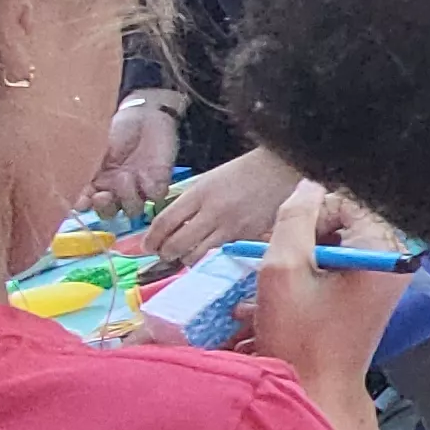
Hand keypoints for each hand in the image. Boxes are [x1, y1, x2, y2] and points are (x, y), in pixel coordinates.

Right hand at [87, 98, 177, 219]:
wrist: (145, 115)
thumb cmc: (118, 130)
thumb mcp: (97, 145)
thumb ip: (86, 164)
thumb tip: (74, 185)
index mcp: (96, 182)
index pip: (87, 203)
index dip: (84, 205)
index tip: (82, 201)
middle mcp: (116, 190)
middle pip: (109, 213)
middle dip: (105, 207)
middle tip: (103, 195)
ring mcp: (137, 189)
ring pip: (132, 209)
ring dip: (128, 197)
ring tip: (126, 175)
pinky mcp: (158, 182)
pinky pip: (156, 196)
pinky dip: (151, 189)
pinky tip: (146, 175)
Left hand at [145, 146, 304, 267]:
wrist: (281, 170)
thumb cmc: (246, 172)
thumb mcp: (211, 179)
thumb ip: (192, 200)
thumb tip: (173, 221)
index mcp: (199, 192)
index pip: (165, 222)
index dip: (152, 238)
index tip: (148, 245)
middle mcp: (212, 211)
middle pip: (176, 243)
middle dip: (166, 253)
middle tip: (164, 254)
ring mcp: (230, 226)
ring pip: (196, 254)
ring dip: (186, 258)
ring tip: (185, 256)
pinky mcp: (246, 236)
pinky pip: (219, 252)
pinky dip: (209, 255)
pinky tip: (209, 252)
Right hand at [239, 181, 402, 429]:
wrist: (318, 396)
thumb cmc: (301, 340)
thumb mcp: (284, 269)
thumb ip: (294, 219)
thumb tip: (307, 186)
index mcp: (383, 251)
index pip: (345, 201)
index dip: (307, 217)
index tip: (285, 247)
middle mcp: (391, 263)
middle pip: (338, 224)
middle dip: (297, 242)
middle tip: (269, 265)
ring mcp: (381, 284)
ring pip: (330, 250)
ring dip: (293, 264)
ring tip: (265, 291)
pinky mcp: (366, 302)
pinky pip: (333, 274)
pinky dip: (301, 283)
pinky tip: (272, 305)